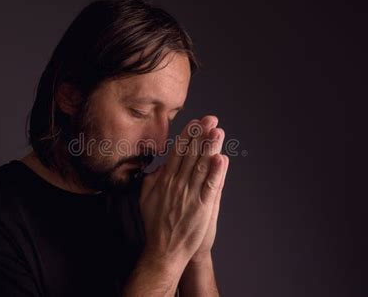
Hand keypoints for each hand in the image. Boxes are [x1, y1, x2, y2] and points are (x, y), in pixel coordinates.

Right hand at [138, 117, 226, 270]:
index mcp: (165, 180)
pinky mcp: (201, 207)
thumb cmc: (155, 223)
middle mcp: (177, 184)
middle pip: (191, 154)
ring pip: (201, 166)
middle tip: (210, 119)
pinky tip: (221, 159)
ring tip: (218, 132)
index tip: (195, 122)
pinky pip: (210, 187)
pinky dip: (216, 173)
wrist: (163, 249)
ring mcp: (189, 195)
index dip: (188, 135)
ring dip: (210, 148)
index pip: (177, 152)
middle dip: (201, 135)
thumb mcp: (145, 197)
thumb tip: (159, 165)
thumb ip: (152, 179)